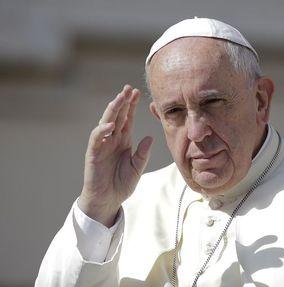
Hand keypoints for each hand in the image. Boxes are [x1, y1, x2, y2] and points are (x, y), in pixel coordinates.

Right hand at [78, 85, 152, 226]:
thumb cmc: (121, 184)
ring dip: (112, 110)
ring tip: (119, 98)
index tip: (138, 93)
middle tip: (128, 88)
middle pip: (117, 116)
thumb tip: (150, 137)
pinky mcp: (93, 154)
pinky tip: (110, 124)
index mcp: (123, 141)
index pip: (127, 119)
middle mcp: (112, 140)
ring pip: (105, 122)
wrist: (108, 200)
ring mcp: (102, 145)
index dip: (131, 106)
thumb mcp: (137, 168)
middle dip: (122, 102)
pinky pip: (96, 139)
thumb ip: (143, 153)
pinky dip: (102, 130)